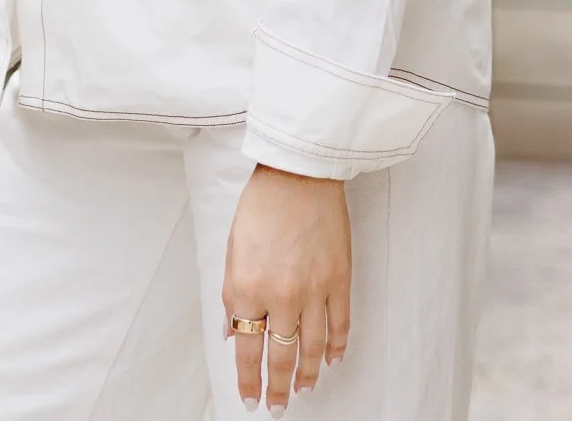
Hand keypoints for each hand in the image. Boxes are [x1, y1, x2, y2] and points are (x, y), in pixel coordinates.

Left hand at [223, 164, 350, 412]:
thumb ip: (232, 296)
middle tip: (277, 407)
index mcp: (248, 288)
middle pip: (280, 357)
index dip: (248, 381)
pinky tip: (332, 361)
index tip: (250, 399)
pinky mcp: (339, 279)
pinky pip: (340, 324)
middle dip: (277, 388)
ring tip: (304, 391)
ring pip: (313, 349)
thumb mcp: (232, 251)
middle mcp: (281, 295)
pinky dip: (337, 347)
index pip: (247, 351)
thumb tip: (232, 333)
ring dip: (308, 375)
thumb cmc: (261, 206)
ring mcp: (314, 290)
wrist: (298, 174)